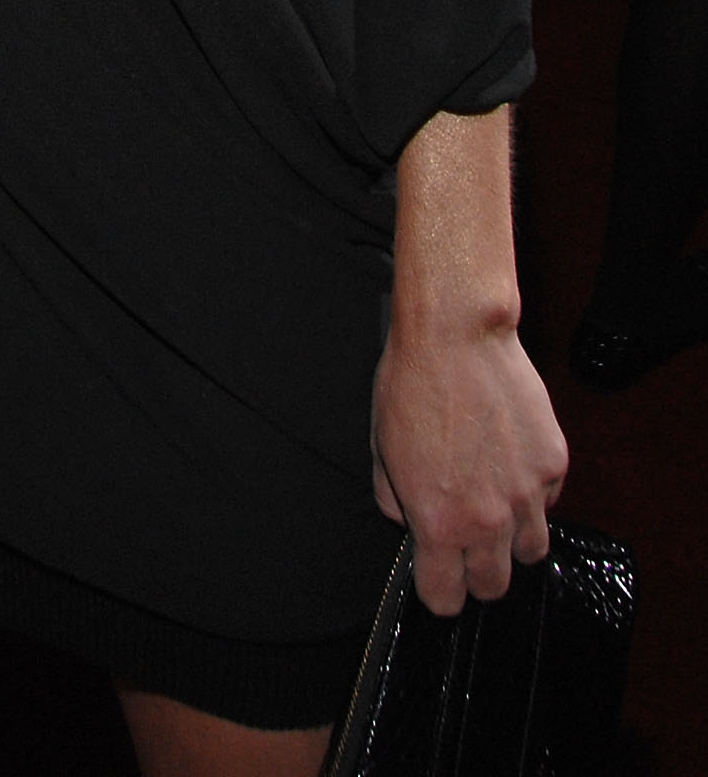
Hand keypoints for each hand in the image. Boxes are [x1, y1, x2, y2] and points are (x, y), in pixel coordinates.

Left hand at [371, 317, 566, 615]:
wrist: (456, 336)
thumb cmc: (412, 382)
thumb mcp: (381, 447)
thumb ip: (394, 499)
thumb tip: (405, 519)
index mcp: (439, 522)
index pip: (445, 597)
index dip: (439, 593)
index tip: (438, 582)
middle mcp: (487, 519)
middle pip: (494, 586)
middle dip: (477, 574)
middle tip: (466, 546)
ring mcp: (527, 495)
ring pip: (532, 552)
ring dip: (513, 541)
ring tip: (495, 508)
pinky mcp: (552, 465)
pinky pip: (549, 502)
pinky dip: (534, 495)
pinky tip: (511, 465)